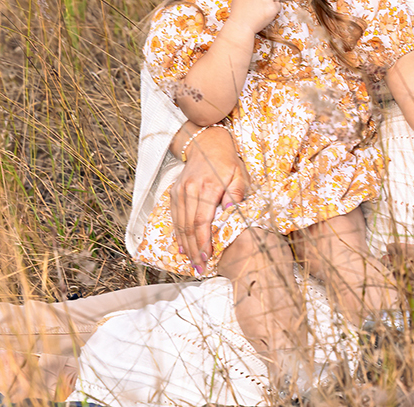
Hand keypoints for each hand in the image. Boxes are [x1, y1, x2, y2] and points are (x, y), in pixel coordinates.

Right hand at [170, 123, 250, 273]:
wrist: (207, 144)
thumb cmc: (227, 162)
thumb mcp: (239, 174)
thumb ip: (235, 193)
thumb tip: (232, 212)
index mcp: (208, 187)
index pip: (202, 221)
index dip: (203, 242)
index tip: (207, 257)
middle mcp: (190, 190)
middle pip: (189, 226)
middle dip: (193, 250)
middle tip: (199, 269)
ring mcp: (180, 191)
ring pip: (179, 224)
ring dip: (185, 245)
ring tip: (192, 263)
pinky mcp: (175, 193)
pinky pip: (175, 217)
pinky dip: (178, 234)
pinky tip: (182, 247)